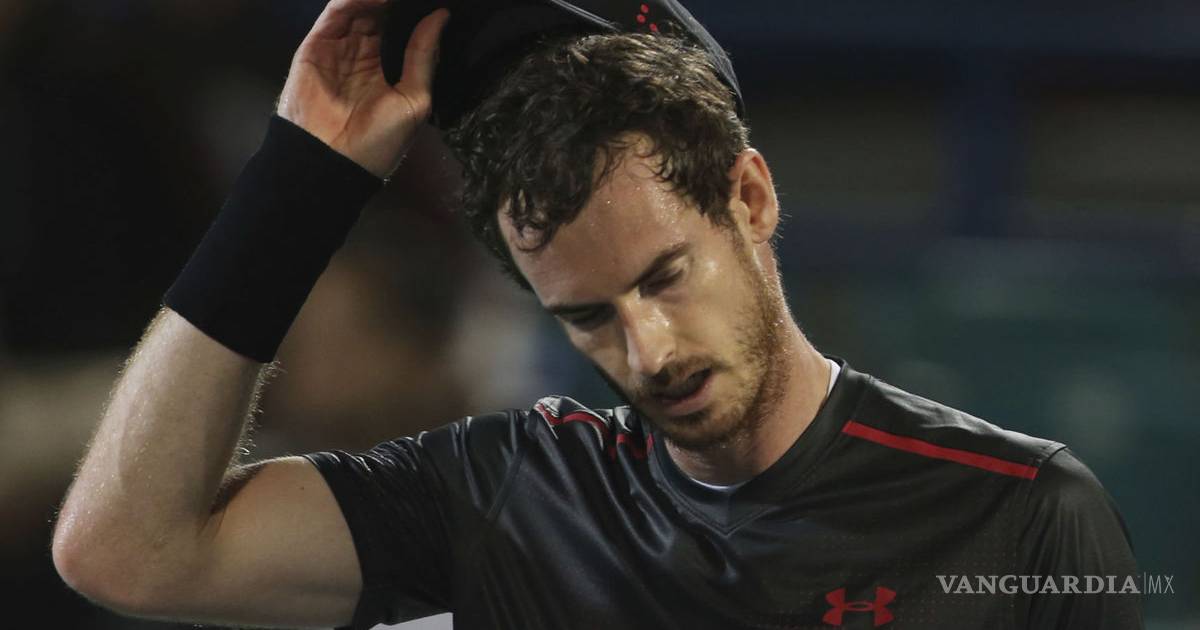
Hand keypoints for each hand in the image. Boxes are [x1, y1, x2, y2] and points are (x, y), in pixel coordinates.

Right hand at [277, 0, 449, 177]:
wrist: (333, 162)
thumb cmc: (377, 141)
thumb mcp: (414, 100)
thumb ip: (424, 56)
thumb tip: (442, 17)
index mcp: (384, 68)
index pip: (398, 26)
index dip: (412, 10)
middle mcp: (359, 53)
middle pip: (378, 12)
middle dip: (396, 1)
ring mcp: (337, 47)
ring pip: (358, 7)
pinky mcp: (317, 45)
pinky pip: (336, 13)